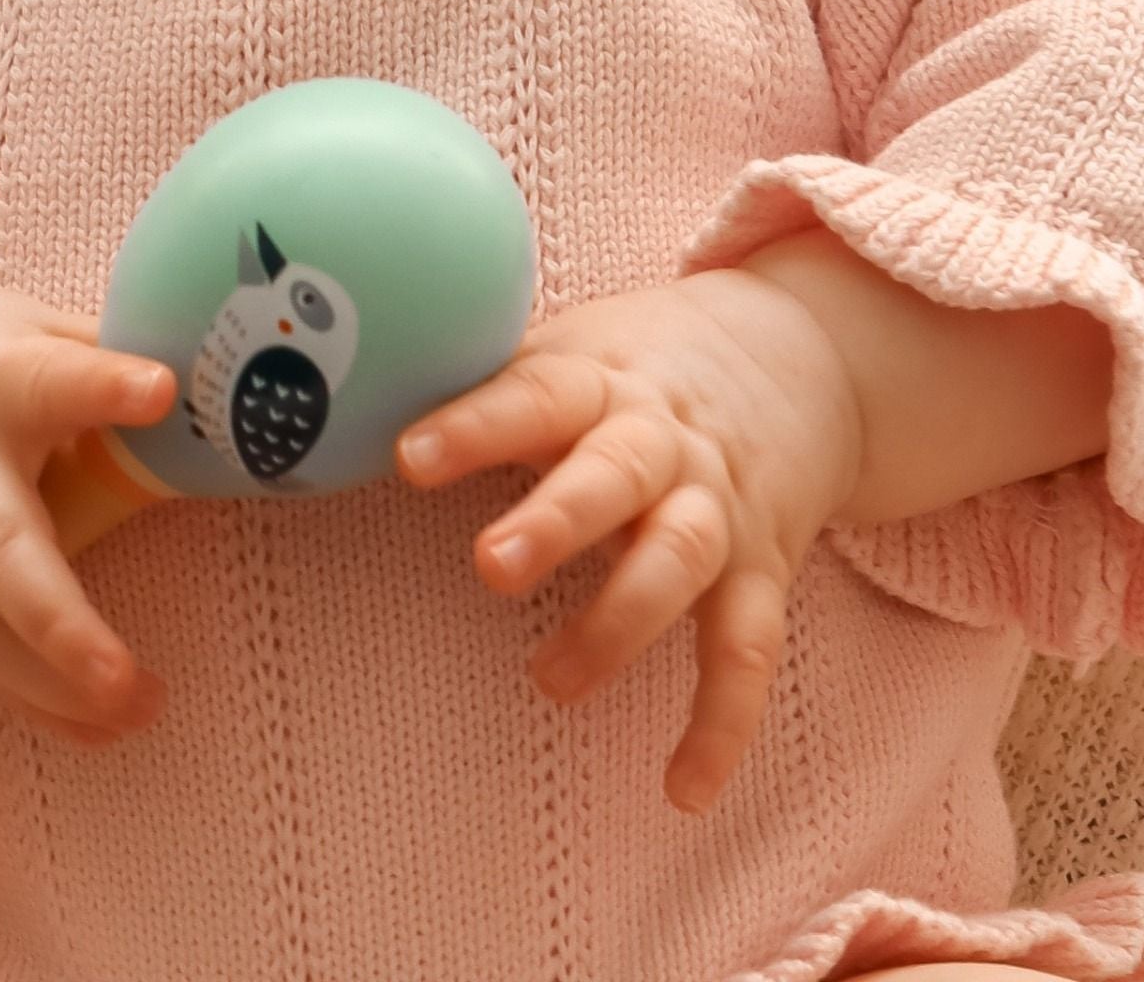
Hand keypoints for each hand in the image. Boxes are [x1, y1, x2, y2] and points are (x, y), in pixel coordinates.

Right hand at [0, 263, 175, 745]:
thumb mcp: (22, 330)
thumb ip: (108, 358)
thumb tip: (223, 377)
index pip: (45, 382)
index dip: (100, 386)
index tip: (160, 389)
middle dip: (54, 621)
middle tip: (120, 675)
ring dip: (52, 683)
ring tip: (137, 709)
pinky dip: (30, 700)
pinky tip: (97, 728)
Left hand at [396, 271, 862, 810]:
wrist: (798, 357)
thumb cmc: (637, 369)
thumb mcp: (568, 351)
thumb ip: (484, 386)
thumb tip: (345, 409)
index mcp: (601, 380)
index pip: (537, 393)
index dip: (476, 426)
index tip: (409, 458)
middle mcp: (664, 443)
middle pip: (617, 473)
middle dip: (558, 520)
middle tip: (491, 565)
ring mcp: (717, 508)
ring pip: (679, 557)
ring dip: (620, 621)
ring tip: (553, 682)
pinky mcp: (760, 570)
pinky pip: (746, 649)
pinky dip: (722, 722)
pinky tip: (683, 791)